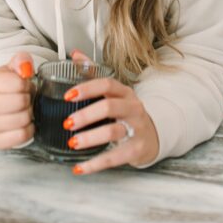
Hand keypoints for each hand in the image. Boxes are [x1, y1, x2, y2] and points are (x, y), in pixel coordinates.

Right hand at [0, 51, 34, 149]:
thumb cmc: (8, 86)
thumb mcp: (14, 68)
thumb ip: (21, 61)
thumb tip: (24, 66)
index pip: (16, 84)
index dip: (26, 84)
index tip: (24, 85)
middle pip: (19, 103)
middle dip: (28, 100)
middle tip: (25, 99)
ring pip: (20, 121)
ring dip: (28, 115)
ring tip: (24, 111)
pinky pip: (19, 137)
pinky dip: (28, 130)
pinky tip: (24, 124)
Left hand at [65, 50, 158, 174]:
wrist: (154, 135)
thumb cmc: (128, 112)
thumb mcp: (114, 92)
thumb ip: (94, 73)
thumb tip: (75, 54)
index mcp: (124, 92)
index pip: (107, 84)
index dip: (87, 88)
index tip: (68, 96)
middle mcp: (132, 108)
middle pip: (109, 107)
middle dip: (86, 115)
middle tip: (67, 123)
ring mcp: (136, 129)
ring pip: (113, 132)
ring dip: (90, 138)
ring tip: (72, 143)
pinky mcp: (136, 150)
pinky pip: (114, 157)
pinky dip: (95, 164)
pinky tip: (79, 167)